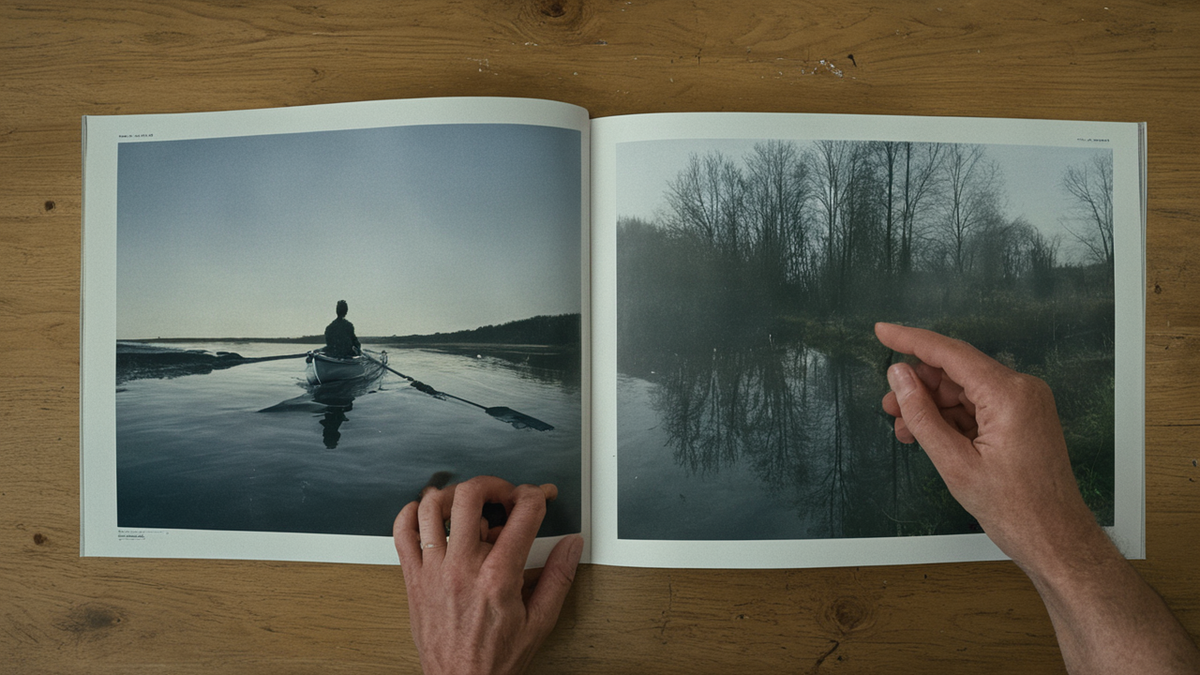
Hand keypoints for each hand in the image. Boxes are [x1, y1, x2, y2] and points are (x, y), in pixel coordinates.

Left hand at [394, 476, 583, 674]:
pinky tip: (429, 516)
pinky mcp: (414, 579)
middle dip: (494, 485)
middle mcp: (462, 567)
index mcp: (498, 576)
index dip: (536, 495)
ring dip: (453, 495)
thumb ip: (558, 577)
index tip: (539, 497)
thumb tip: (571, 546)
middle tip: (504, 495)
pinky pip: (402, 532)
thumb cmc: (495, 660)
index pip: (522, 514)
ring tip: (469, 504)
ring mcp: (433, 571)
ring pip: (431, 507)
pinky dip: (411, 513)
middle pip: (471, 496)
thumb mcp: (540, 622)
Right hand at [876, 322, 1199, 673]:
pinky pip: (978, 406)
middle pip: (957, 371)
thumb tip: (899, 376)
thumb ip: (922, 415)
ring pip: (965, 390)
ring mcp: (1024, 403)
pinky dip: (950, 417)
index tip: (881, 331)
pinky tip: (926, 434)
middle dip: (919, 385)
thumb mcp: (954, 462)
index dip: (912, 341)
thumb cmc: (1011, 507)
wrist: (1055, 539)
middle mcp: (1020, 389)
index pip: (951, 354)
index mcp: (1008, 394)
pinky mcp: (1022, 419)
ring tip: (903, 428)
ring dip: (932, 405)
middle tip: (888, 405)